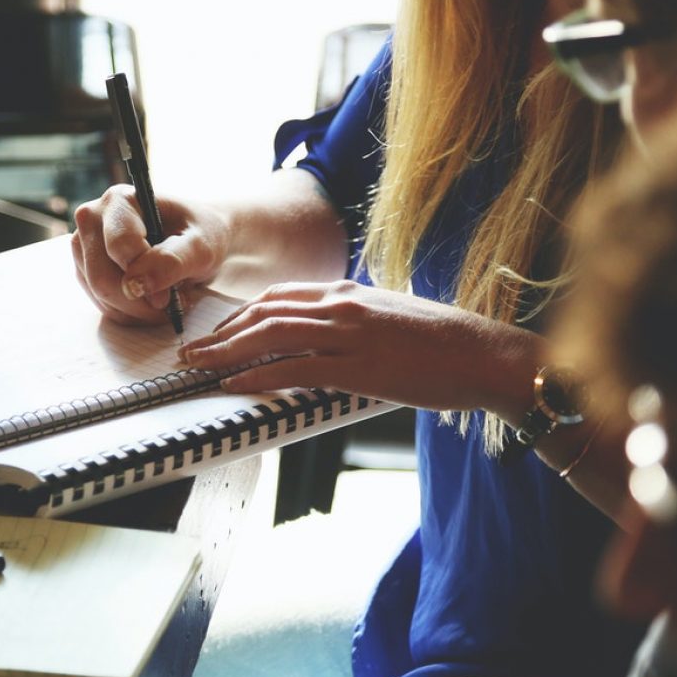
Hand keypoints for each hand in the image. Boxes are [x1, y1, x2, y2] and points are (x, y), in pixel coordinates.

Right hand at [70, 185, 230, 325]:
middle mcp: (93, 218)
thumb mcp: (201, 246)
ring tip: (166, 299)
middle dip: (139, 301)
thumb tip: (135, 285)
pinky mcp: (86, 270)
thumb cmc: (200, 234)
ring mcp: (84, 246)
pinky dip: (130, 313)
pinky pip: (102, 304)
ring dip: (137, 309)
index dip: (145, 277)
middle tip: (171, 303)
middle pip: (102, 277)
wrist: (196, 239)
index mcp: (120, 200)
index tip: (170, 295)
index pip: (119, 247)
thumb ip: (172, 261)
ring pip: (100, 295)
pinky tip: (151, 302)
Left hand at [177, 281, 538, 413]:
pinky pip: (294, 369)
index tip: (219, 331)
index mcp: (349, 292)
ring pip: (270, 336)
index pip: (279, 296)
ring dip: (226, 352)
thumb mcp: (390, 318)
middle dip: (222, 332)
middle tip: (192, 351)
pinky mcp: (357, 366)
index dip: (241, 315)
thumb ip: (354, 322)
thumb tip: (328, 338)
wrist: (484, 354)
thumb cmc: (444, 343)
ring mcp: (348, 334)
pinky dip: (257, 376)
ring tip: (199, 367)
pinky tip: (234, 384)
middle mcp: (342, 305)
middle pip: (264, 312)